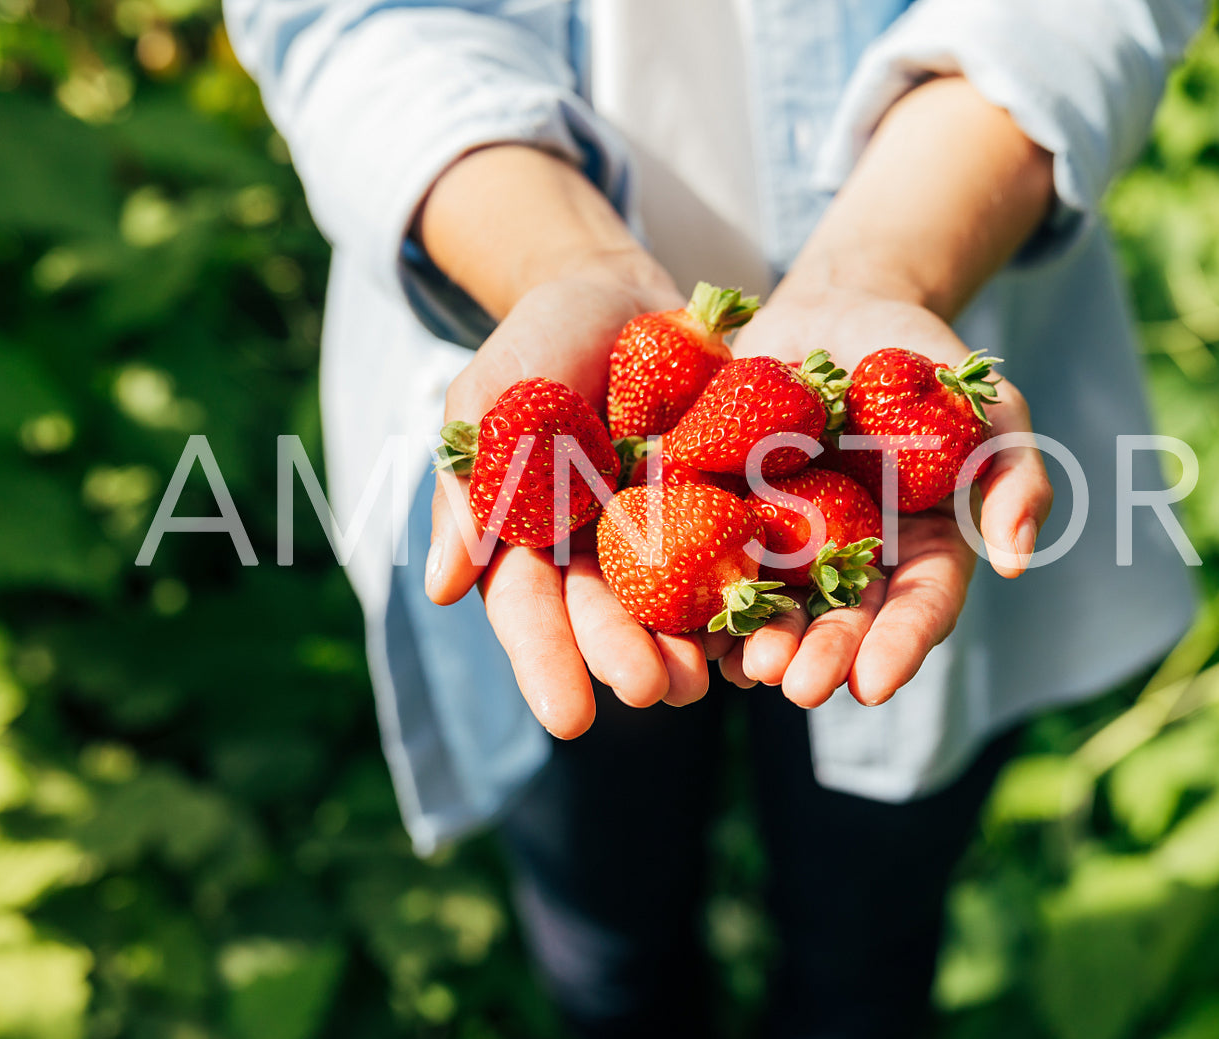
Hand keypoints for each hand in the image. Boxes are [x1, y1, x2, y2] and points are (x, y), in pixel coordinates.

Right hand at [424, 267, 732, 737]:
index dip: (548, 662)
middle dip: (626, 655)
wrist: (618, 293)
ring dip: (691, 644)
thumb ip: (472, 482)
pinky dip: (754, 593)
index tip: (569, 719)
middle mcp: (597, 551)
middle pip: (608, 615)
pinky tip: (772, 629)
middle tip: (653, 692)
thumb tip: (446, 587)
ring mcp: (661, 531)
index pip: (532, 610)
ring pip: (674, 602)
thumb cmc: (539, 342)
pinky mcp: (722, 505)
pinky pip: (741, 554)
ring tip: (710, 679)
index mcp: (531, 540)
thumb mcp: (493, 398)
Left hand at [719, 284, 1052, 706]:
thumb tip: (1016, 559)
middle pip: (840, 622)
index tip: (875, 684)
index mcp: (917, 550)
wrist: (834, 311)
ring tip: (743, 668)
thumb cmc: (922, 359)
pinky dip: (698, 594)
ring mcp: (786, 544)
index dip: (898, 648)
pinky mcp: (726, 515)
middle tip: (798, 687)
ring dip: (758, 642)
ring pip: (774, 606)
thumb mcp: (989, 406)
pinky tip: (683, 624)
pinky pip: (710, 560)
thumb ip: (1014, 475)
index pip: (916, 609)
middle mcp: (850, 563)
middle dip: (821, 657)